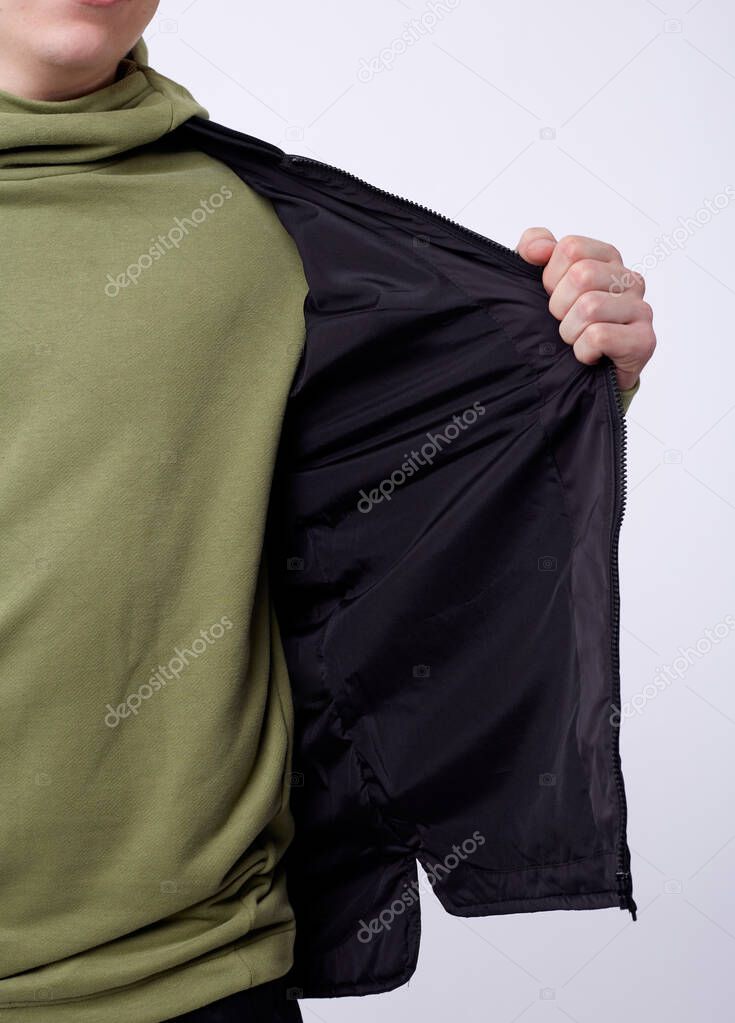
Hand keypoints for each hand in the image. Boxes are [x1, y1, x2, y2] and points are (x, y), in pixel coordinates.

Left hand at [515, 228, 655, 391]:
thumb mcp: (539, 281)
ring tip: (576, 340)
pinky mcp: (643, 341)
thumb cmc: (564, 324)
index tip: (553, 295)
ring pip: (589, 307)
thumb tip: (536, 248)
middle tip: (564, 322)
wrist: (581, 377)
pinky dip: (582, 351)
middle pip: (581, 275)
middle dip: (559, 306)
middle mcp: (629, 280)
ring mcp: (641, 310)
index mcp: (607, 259)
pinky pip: (599, 336)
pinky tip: (588, 355)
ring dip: (570, 332)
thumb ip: (533, 248)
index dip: (551, 277)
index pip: (571, 248)